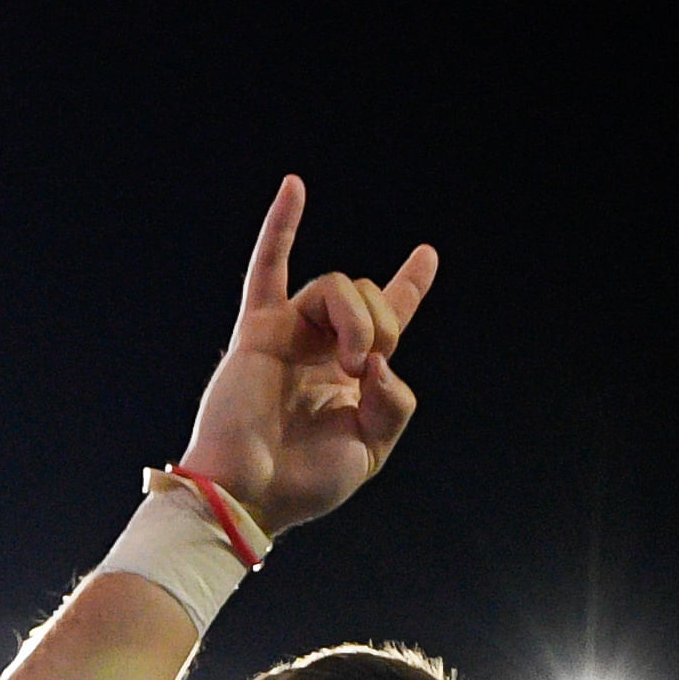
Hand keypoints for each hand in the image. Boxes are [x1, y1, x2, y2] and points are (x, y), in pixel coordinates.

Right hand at [174, 177, 438, 536]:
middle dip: (385, 323)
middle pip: (368, 296)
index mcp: (351, 374)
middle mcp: (322, 345)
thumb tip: (380, 360)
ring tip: (352, 362)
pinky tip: (295, 186)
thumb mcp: (372, 450)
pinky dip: (281, 226)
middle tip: (368, 369)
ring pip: (338, 286)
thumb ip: (394, 404)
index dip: (408, 286)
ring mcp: (290, 334)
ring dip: (360, 317)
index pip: (387, 316)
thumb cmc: (304, 482)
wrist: (251, 493)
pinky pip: (267, 269)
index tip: (426, 256)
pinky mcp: (260, 331)